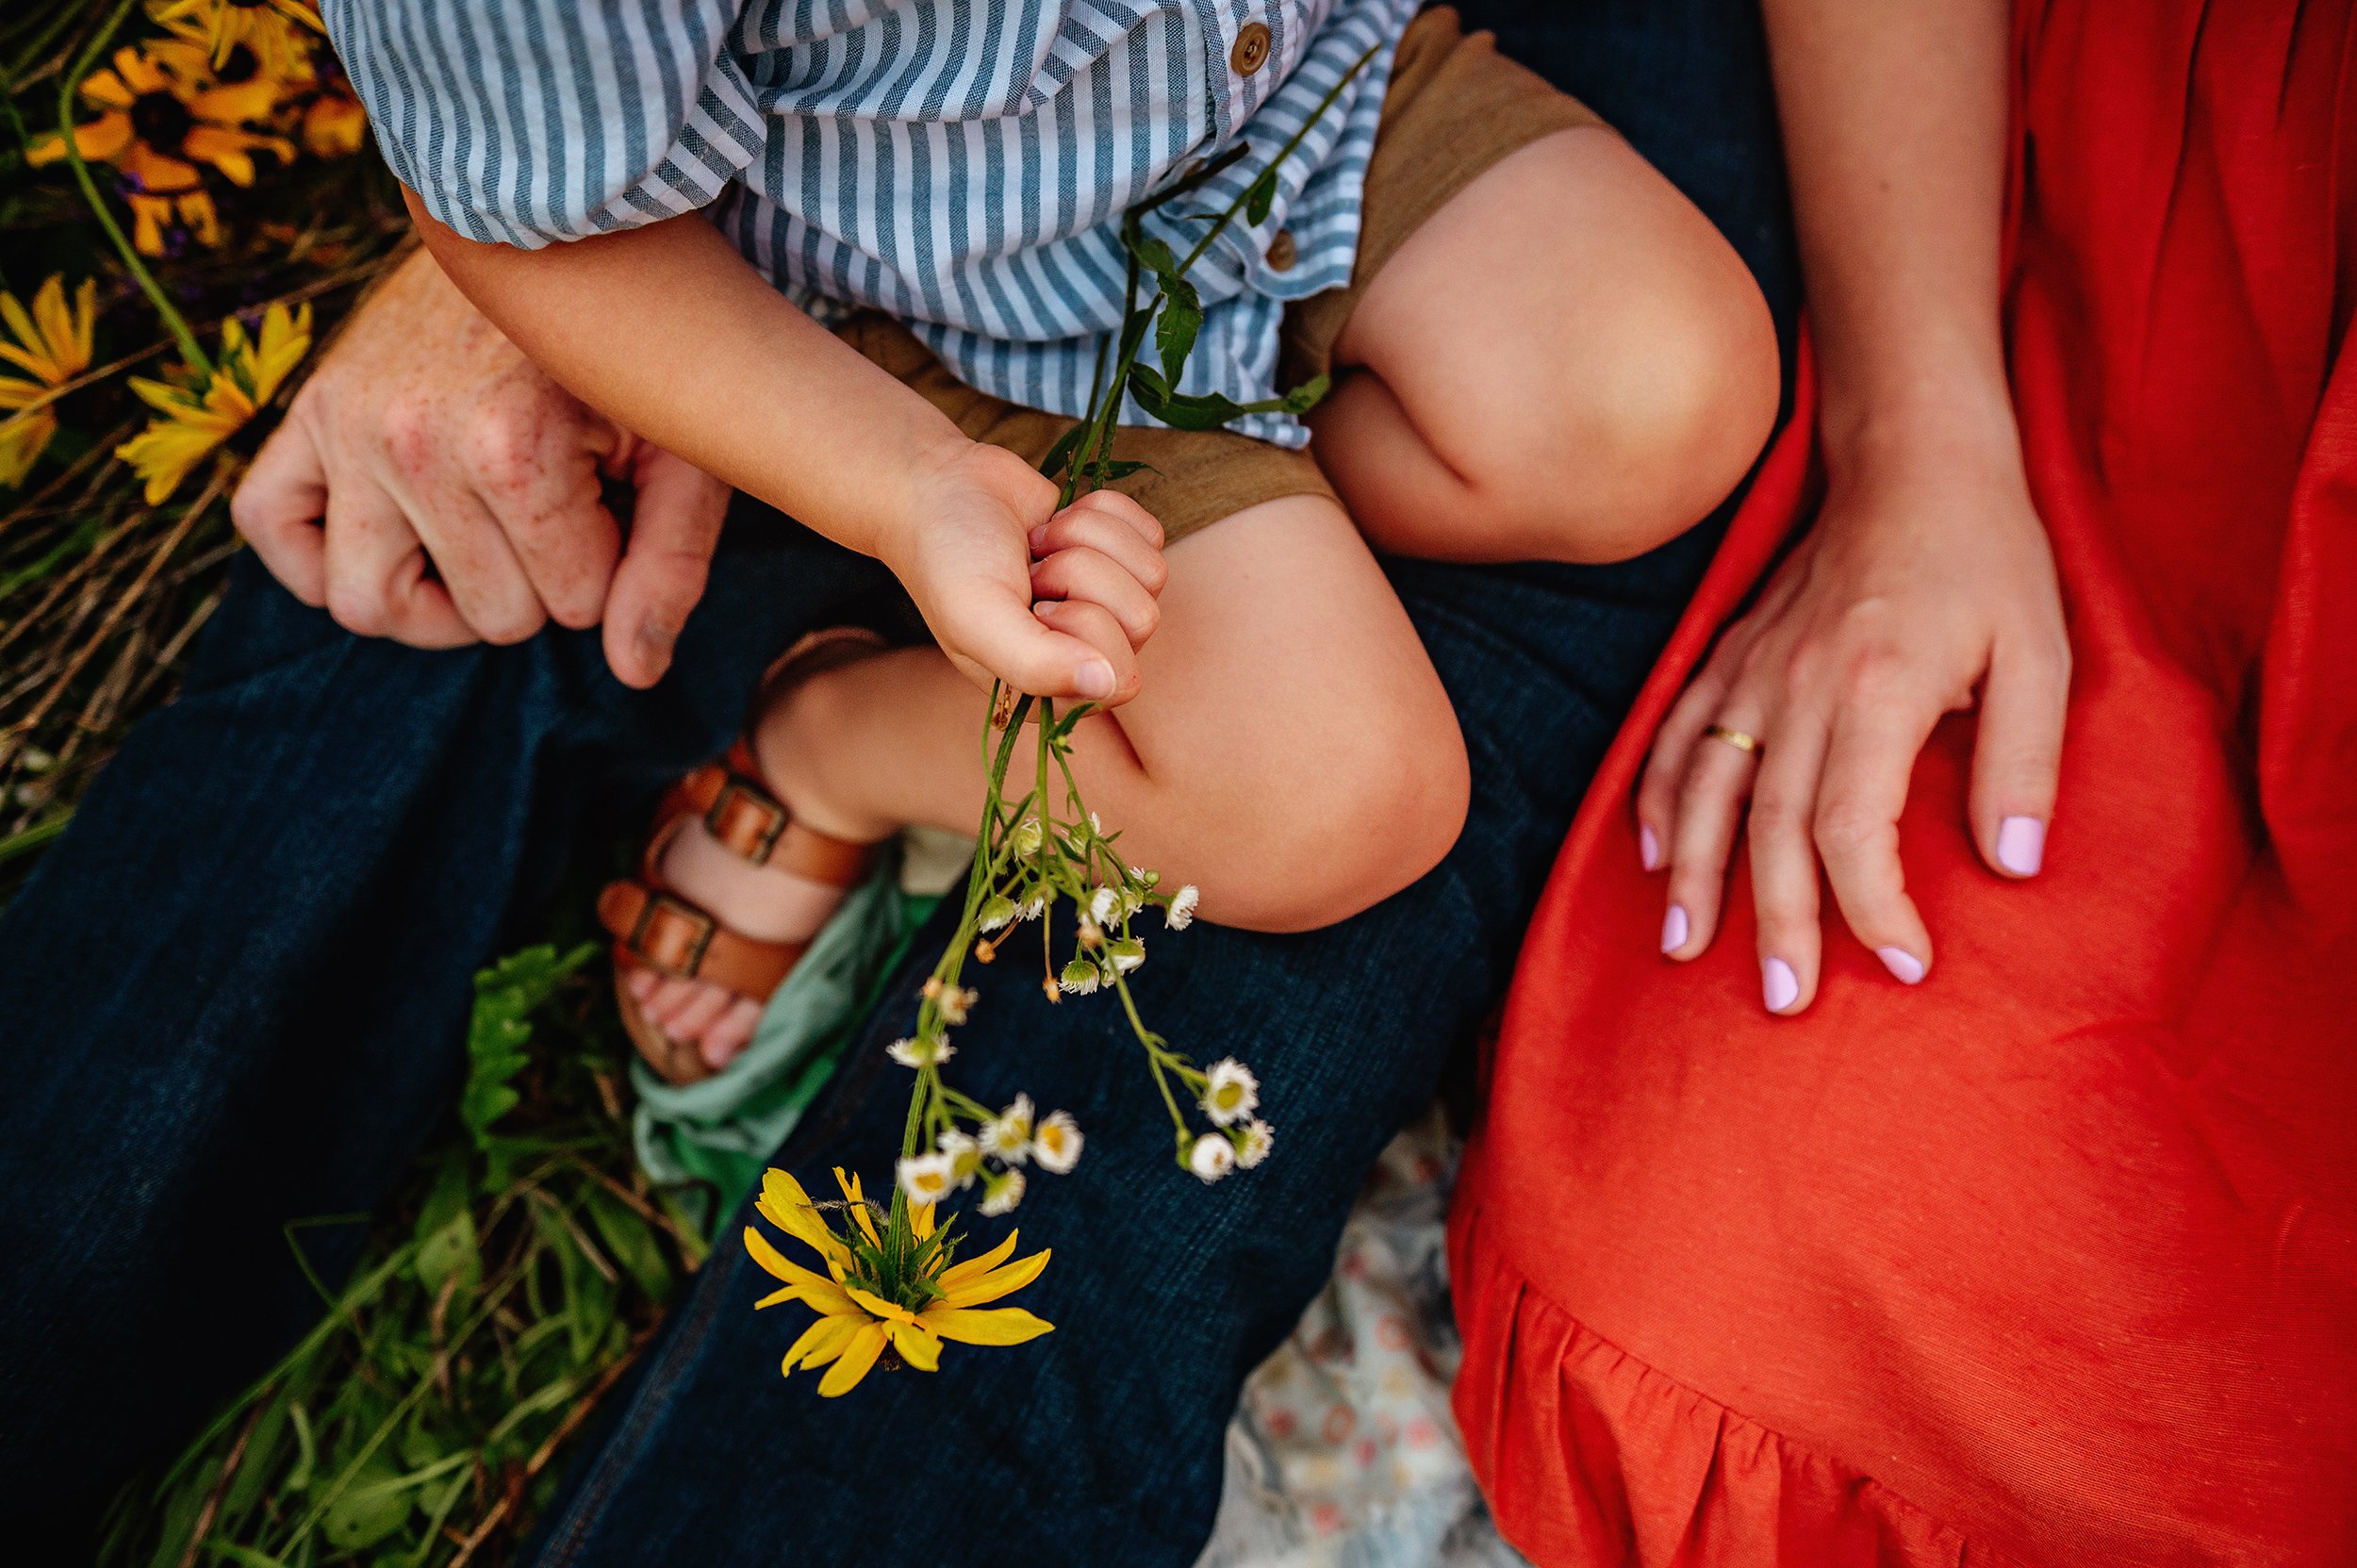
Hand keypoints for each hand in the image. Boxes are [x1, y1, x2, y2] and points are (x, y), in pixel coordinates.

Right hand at [230, 247, 730, 687]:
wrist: (547, 232)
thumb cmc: (628, 351)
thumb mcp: (681, 447)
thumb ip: (672, 564)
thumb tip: (633, 673)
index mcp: (512, 448)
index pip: (575, 608)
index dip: (609, 564)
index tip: (615, 495)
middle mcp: (410, 441)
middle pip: (487, 617)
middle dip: (541, 579)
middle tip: (559, 504)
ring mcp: (346, 424)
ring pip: (369, 605)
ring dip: (436, 596)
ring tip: (484, 539)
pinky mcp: (305, 411)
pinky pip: (268, 527)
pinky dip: (316, 558)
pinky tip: (395, 537)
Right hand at [884, 441, 1167, 706]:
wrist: (938, 485)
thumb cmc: (948, 558)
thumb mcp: (978, 618)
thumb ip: (1036, 664)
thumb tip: (1108, 685)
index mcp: (1050, 690)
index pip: (1120, 675)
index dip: (1080, 625)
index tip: (1031, 604)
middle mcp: (1085, 654)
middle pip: (1142, 619)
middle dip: (1079, 575)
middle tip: (1030, 572)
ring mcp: (1106, 603)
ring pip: (1151, 573)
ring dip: (1086, 540)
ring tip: (1037, 546)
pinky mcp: (1117, 553)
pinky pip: (1151, 534)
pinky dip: (1099, 512)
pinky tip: (1053, 523)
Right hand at [1636, 413, 2070, 1012]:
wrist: (1912, 458)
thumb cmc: (1986, 556)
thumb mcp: (2042, 652)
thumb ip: (2025, 761)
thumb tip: (2011, 866)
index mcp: (1876, 691)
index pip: (1853, 828)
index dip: (1873, 906)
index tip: (1905, 964)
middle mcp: (1799, 687)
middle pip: (1770, 828)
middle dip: (1776, 922)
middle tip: (1783, 999)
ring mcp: (1754, 671)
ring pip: (1706, 791)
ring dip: (1694, 876)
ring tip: (1686, 948)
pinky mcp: (1732, 656)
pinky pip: (1676, 736)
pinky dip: (1657, 799)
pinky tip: (1651, 854)